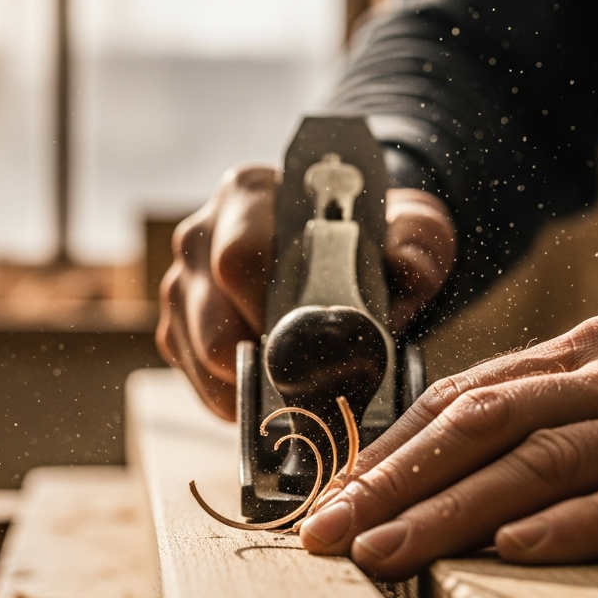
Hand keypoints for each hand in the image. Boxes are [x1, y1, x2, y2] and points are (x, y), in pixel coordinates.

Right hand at [156, 165, 455, 418]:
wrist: (348, 249)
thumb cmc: (374, 237)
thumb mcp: (410, 228)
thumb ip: (417, 242)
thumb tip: (405, 268)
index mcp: (249, 196)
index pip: (237, 256)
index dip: (269, 310)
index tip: (309, 341)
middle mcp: (202, 234)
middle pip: (206, 313)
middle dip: (256, 361)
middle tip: (305, 384)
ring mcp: (184, 283)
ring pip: (193, 350)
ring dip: (241, 385)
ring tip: (289, 398)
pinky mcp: (180, 325)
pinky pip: (193, 375)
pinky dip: (228, 397)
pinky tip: (266, 401)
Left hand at [299, 316, 597, 581]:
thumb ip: (551, 426)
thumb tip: (459, 474)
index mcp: (585, 356)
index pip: (465, 395)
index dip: (394, 447)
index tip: (337, 495)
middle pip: (484, 421)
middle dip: (396, 479)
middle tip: (330, 530)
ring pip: (542, 459)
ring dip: (454, 508)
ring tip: (388, 551)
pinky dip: (571, 525)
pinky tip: (516, 551)